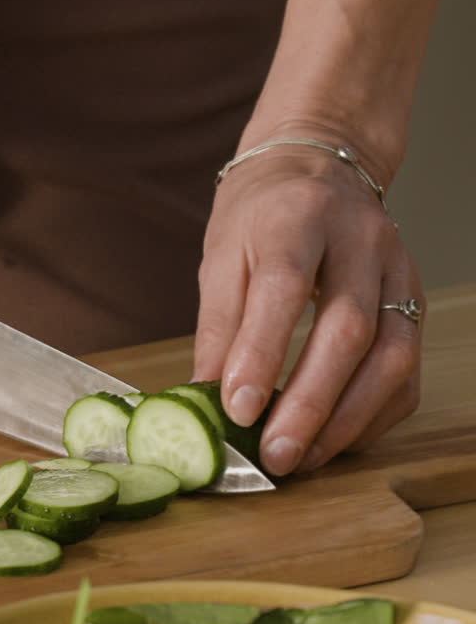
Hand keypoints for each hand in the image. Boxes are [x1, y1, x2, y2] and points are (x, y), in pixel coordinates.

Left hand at [193, 144, 423, 476]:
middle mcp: (361, 240)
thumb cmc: (263, 215)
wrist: (321, 165)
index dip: (265, 353)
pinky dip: (373, 416)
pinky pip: (407, 371)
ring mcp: (397, 271)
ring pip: (392, 355)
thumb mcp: (222, 254)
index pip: (287, 287)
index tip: (239, 409)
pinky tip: (334, 440)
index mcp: (300, 217)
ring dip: (348, 419)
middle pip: (349, 329)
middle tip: (275, 453)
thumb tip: (208, 397)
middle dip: (311, 403)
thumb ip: (219, 324)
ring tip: (303, 458)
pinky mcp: (414, 301)